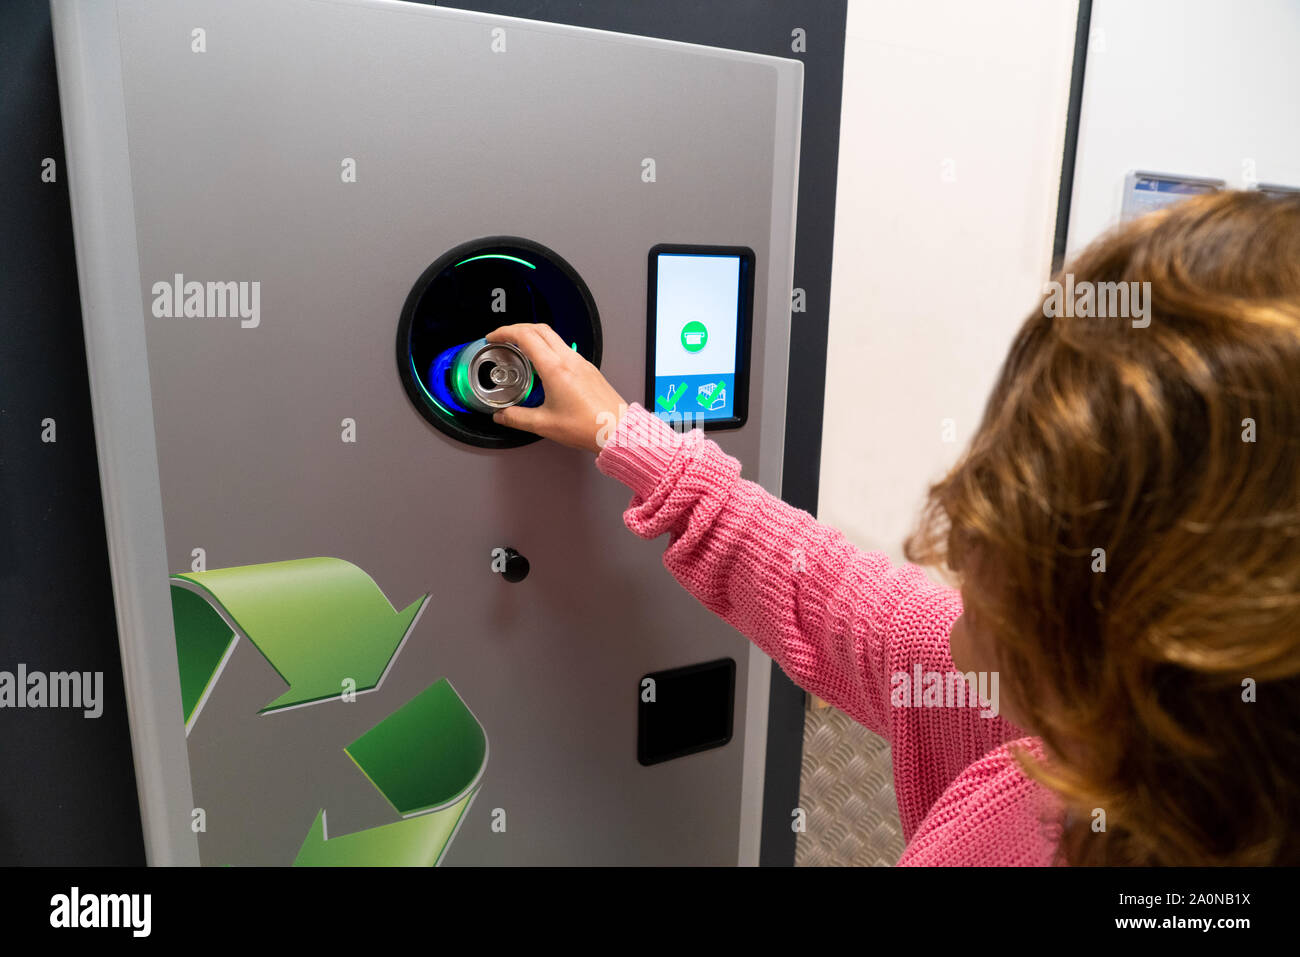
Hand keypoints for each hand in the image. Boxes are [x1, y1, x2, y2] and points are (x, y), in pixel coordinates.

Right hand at [485, 324, 627, 453]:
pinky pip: (565, 349)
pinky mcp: (588, 369)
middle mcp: (569, 360)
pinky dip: (548, 349)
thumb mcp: (545, 424)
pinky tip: (544, 366)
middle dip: (517, 329)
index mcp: (555, 368)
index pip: (525, 336)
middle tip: (504, 338)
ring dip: (534, 337)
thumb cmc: (589, 426)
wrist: (617, 430)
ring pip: (554, 337)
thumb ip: (517, 419)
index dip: (505, 332)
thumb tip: (502, 416)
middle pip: (539, 329)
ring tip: (521, 351)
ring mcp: (581, 362)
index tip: (494, 337)